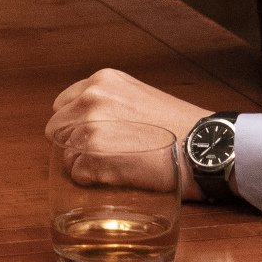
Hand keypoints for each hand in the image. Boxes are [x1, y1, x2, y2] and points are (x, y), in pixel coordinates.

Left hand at [47, 68, 208, 198]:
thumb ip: (110, 102)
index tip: (92, 136)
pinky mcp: (95, 155)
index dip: (75, 124)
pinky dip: (93, 180)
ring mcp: (91, 126)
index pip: (62, 105)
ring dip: (83, 163)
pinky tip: (118, 176)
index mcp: (101, 81)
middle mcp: (91, 98)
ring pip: (64, 152)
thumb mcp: (139, 95)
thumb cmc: (180, 126)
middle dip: (74, 144)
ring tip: (115, 165)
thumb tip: (87, 121)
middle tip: (103, 156)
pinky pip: (76, 174)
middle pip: (56, 129)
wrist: (205, 145)